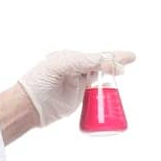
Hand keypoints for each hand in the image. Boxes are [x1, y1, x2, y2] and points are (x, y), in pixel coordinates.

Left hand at [18, 49, 135, 126]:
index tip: (129, 58)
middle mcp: (76, 69)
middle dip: (116, 62)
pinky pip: (94, 94)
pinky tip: (112, 93)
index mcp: (72, 57)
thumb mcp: (64, 65)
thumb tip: (110, 65)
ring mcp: (77, 85)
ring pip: (99, 78)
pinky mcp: (77, 100)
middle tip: (132, 60)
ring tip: (124, 74)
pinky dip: (105, 93)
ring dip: (112, 77)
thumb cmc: (41, 81)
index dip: (113, 57)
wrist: (29, 105)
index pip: (97, 55)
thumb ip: (87, 62)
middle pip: (100, 64)